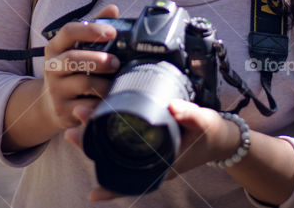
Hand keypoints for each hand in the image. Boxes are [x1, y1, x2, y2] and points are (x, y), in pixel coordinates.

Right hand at [39, 4, 121, 132]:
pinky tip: (109, 100)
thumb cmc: (70, 70)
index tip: (112, 33)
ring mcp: (56, 90)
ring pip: (84, 83)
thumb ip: (93, 28)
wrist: (50, 104)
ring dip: (105, 83)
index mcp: (55, 47)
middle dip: (99, 60)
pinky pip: (87, 106)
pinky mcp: (62, 110)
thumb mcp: (76, 49)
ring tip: (116, 83)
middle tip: (116, 62)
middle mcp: (52, 67)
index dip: (91, 30)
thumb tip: (113, 9)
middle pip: (73, 59)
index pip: (69, 31)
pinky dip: (102, 103)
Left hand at [63, 99, 240, 201]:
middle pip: (116, 164)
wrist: (222, 138)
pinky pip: (124, 146)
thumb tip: (172, 106)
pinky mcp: (148, 144)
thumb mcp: (204, 122)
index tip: (93, 188)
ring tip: (74, 128)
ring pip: (117, 155)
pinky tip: (93, 129)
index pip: (132, 181)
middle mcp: (153, 166)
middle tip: (71, 134)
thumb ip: (190, 115)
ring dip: (96, 143)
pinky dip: (108, 139)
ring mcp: (149, 156)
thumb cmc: (212, 134)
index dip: (111, 186)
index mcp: (163, 166)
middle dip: (93, 151)